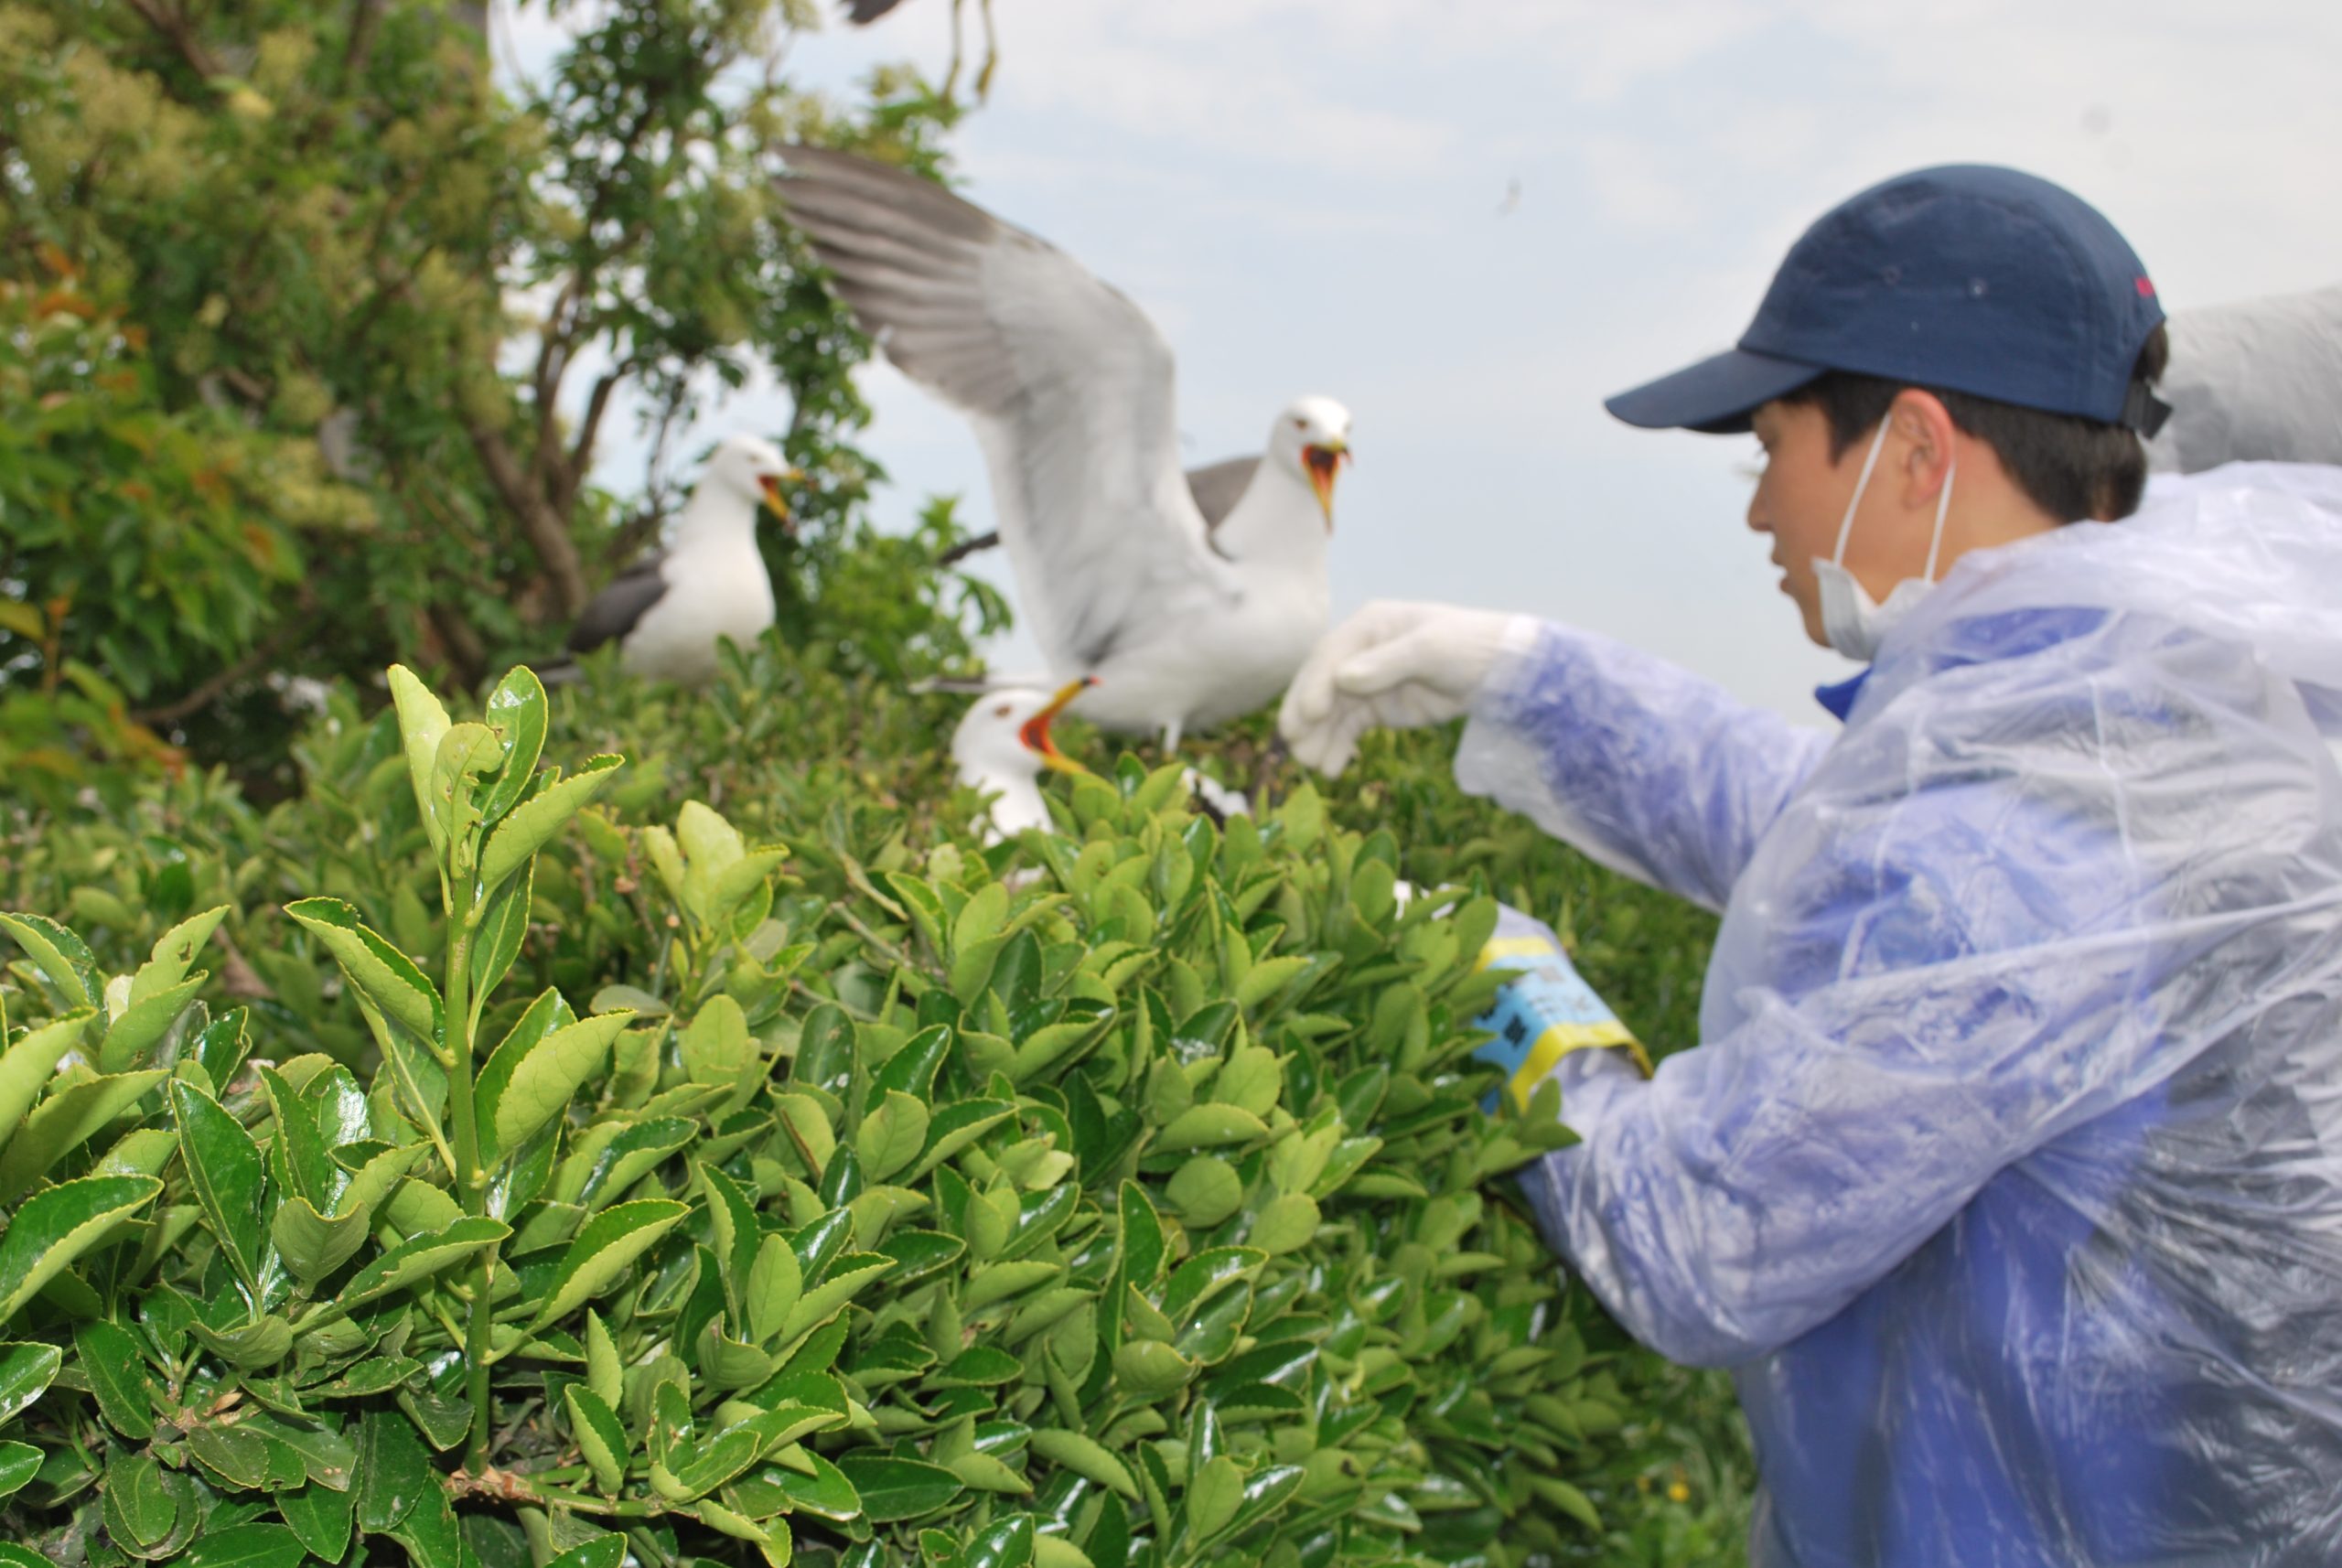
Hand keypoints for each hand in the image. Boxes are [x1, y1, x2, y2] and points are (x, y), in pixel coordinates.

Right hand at [1279, 600, 1529, 774]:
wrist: (1500, 671)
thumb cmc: (1468, 647)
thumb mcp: (1431, 650)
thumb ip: (1388, 663)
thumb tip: (1344, 678)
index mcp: (1368, 627)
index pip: (1330, 656)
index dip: (1315, 684)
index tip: (1309, 714)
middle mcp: (1359, 653)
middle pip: (1321, 683)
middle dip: (1306, 715)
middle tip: (1294, 744)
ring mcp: (1366, 682)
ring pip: (1332, 711)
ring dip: (1319, 737)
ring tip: (1313, 765)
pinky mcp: (1377, 708)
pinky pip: (1349, 729)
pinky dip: (1338, 748)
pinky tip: (1332, 769)